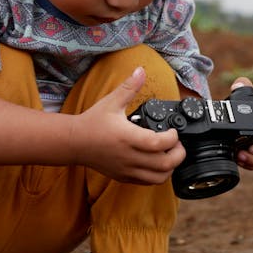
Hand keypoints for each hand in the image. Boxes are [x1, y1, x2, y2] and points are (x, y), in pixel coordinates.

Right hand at [70, 67, 186, 184]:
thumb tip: (140, 70)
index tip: (172, 131)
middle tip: (177, 144)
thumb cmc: (93, 122)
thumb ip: (129, 86)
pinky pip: (147, 182)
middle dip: (178, 154)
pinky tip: (156, 162)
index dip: (172, 138)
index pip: (159, 143)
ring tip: (169, 154)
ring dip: (170, 167)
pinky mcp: (123, 177)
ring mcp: (127, 169)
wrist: (74, 142)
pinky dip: (157, 175)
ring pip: (158, 178)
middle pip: (164, 164)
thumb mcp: (112, 101)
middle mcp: (129, 156)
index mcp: (128, 137)